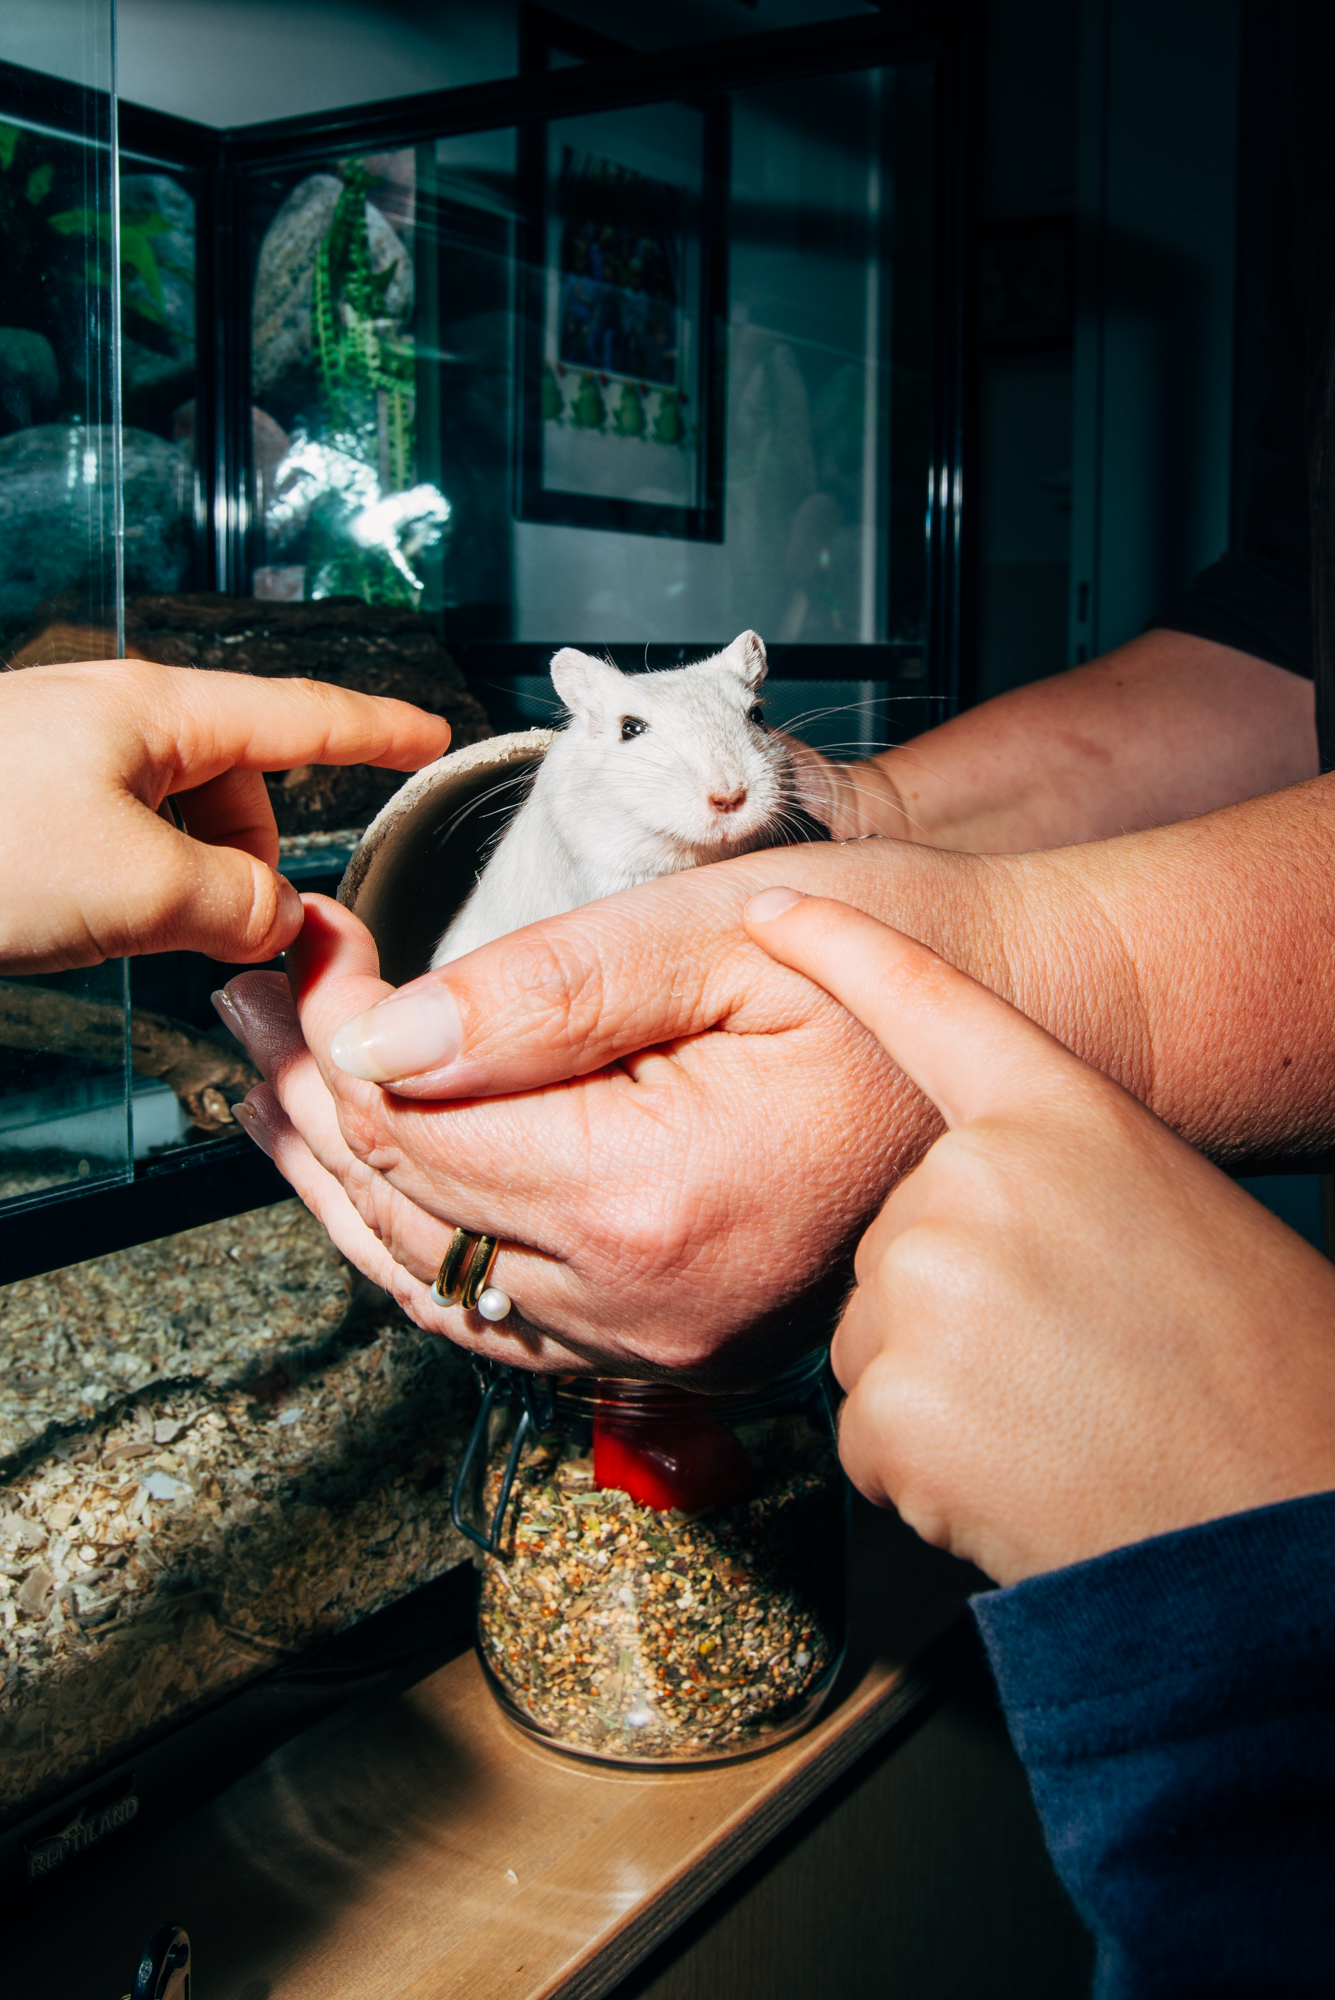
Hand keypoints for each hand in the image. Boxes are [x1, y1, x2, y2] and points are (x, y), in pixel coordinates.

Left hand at [0, 658, 450, 972]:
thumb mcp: (140, 887)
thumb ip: (238, 906)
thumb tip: (274, 923)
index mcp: (155, 711)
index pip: (300, 713)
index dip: (377, 729)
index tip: (430, 733)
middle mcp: (109, 720)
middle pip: (235, 783)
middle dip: (254, 858)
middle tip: (234, 932)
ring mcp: (56, 759)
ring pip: (172, 824)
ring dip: (185, 886)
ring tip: (141, 934)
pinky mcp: (15, 807)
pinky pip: (112, 843)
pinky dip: (129, 891)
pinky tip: (93, 927)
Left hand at [219, 835, 1023, 1379]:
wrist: (1024, 1029)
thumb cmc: (895, 961)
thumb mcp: (714, 935)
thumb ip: (539, 994)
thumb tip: (378, 1039)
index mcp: (664, 1196)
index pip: (424, 1128)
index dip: (336, 1037)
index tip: (302, 953)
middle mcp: (659, 1302)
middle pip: (417, 1212)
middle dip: (315, 1101)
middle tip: (253, 1011)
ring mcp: (675, 1340)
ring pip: (443, 1282)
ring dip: (351, 1185)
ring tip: (275, 1095)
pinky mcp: (687, 1340)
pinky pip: (512, 1322)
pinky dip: (430, 1249)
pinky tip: (381, 1188)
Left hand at [744, 888, 1334, 1584]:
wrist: (1283, 1515)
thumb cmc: (1252, 1367)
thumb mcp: (1165, 1210)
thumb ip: (1049, 1175)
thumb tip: (955, 1200)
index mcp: (1061, 1116)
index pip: (927, 1004)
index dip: (843, 950)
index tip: (775, 917)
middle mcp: (976, 1180)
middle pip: (892, 1231)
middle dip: (947, 1300)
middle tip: (1065, 1352)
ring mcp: (925, 1287)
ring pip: (872, 1333)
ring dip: (940, 1384)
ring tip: (1057, 1414)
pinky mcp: (890, 1403)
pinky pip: (868, 1425)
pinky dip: (928, 1463)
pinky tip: (1022, 1467)